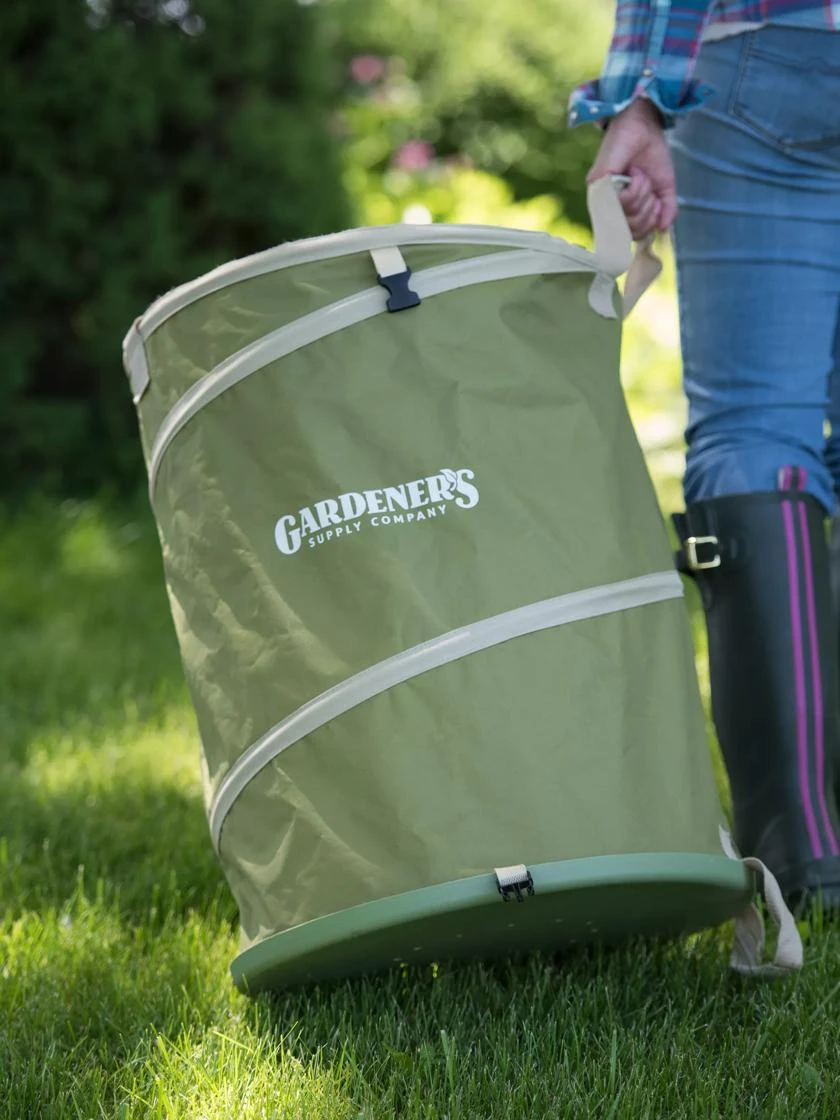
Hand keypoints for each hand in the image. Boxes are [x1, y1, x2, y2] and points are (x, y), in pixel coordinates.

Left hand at [587, 98, 677, 239]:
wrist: (645, 127)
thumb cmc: (652, 156)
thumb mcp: (664, 188)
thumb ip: (666, 211)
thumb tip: (662, 230)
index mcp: (623, 209)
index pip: (633, 236)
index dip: (649, 226)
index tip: (657, 204)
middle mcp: (609, 207)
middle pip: (632, 231)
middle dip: (649, 209)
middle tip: (648, 185)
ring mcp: (601, 198)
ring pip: (627, 219)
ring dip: (643, 196)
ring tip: (640, 176)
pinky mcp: (598, 186)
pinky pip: (621, 203)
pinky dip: (635, 189)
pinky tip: (634, 174)